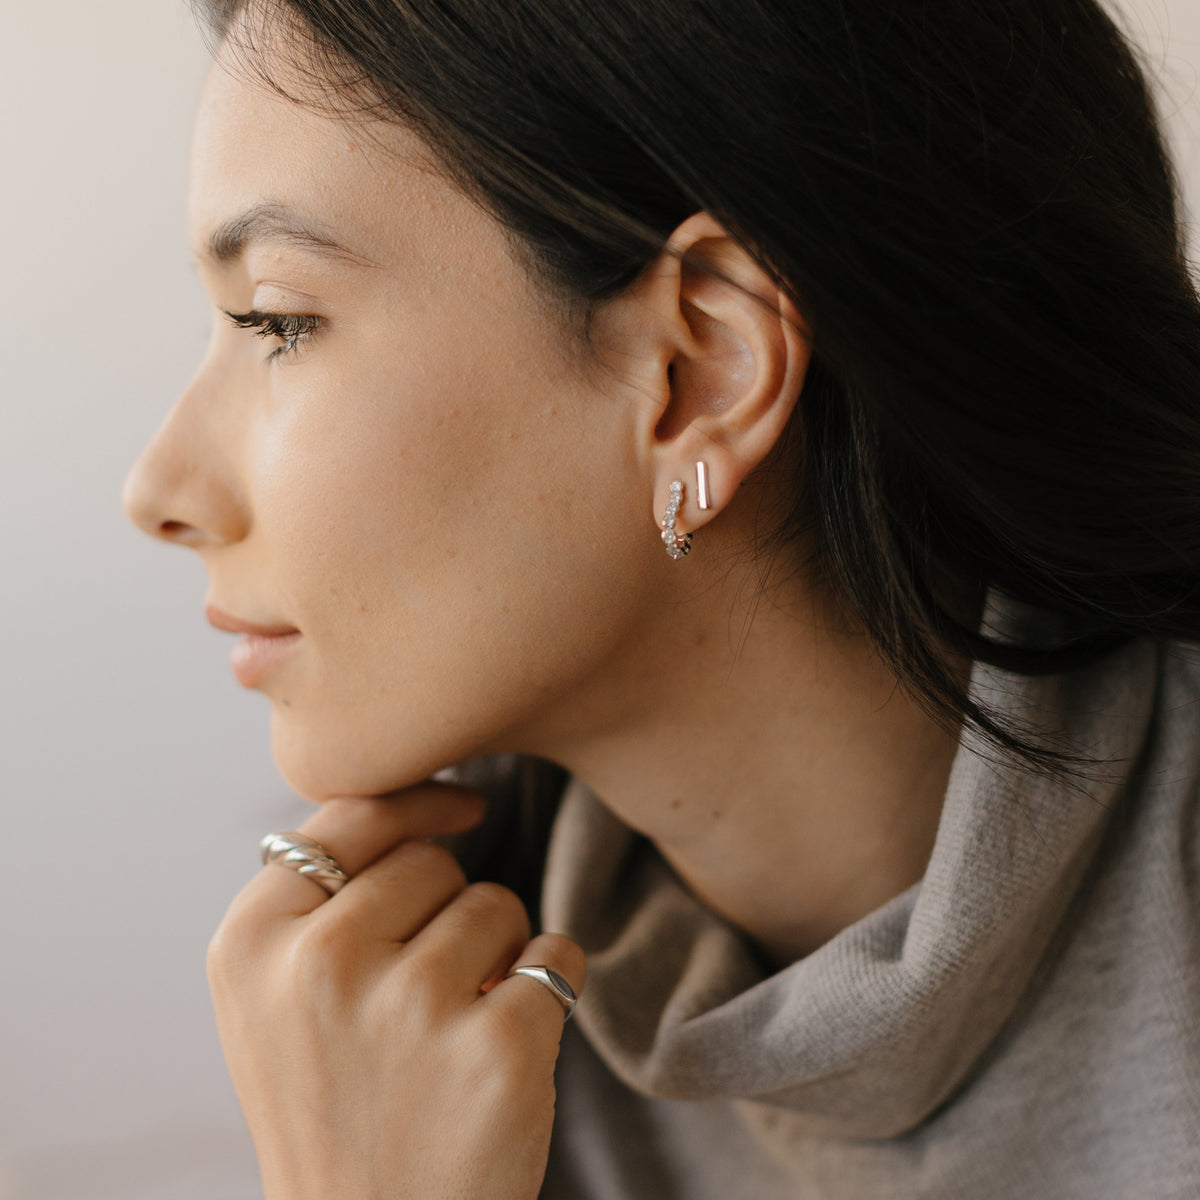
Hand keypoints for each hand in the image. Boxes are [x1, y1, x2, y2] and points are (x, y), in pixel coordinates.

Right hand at [206, 783, 585, 1199]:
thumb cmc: (333, 1106)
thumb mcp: (272, 1000)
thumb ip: (316, 899)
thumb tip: (419, 799)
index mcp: (252, 944)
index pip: (353, 816)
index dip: (416, 804)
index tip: (463, 807)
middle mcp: (320, 965)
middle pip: (431, 862)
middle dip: (445, 912)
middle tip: (421, 998)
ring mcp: (409, 1007)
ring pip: (495, 903)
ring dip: (498, 952)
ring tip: (454, 1031)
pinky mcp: (495, 1049)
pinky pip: (558, 952)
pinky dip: (552, 983)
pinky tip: (511, 1042)